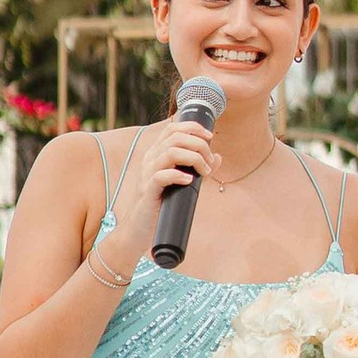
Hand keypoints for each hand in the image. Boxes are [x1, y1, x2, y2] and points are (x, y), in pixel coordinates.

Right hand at [105, 107, 220, 257]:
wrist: (139, 229)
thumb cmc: (161, 205)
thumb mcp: (182, 182)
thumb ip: (198, 168)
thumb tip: (217, 157)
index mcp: (156, 154)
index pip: (172, 128)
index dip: (193, 128)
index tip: (210, 137)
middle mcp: (150, 160)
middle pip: (175, 137)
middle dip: (199, 145)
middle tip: (209, 162)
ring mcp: (147, 175)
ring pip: (171, 152)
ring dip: (194, 159)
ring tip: (204, 172)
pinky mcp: (148, 191)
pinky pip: (161, 176)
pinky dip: (179, 175)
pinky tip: (189, 181)